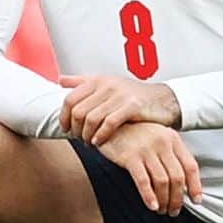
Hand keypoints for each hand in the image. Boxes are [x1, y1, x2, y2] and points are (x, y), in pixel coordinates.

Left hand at [60, 74, 181, 144]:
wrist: (162, 100)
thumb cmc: (132, 95)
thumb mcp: (107, 83)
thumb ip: (82, 81)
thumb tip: (60, 80)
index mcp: (98, 80)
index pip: (70, 99)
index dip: (64, 117)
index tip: (66, 129)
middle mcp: (107, 85)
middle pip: (78, 111)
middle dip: (75, 129)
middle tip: (79, 138)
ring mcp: (119, 95)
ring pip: (91, 119)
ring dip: (87, 135)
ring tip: (89, 142)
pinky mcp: (132, 106)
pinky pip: (109, 124)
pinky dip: (100, 136)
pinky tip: (99, 142)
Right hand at [97, 122, 201, 215]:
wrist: (109, 125)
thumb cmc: (135, 136)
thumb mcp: (158, 138)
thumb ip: (171, 155)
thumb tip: (184, 184)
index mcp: (172, 138)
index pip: (190, 166)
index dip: (195, 185)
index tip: (196, 200)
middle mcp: (162, 142)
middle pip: (177, 177)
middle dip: (177, 198)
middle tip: (174, 211)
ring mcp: (146, 149)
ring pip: (162, 181)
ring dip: (164, 200)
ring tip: (161, 210)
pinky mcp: (130, 156)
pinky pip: (143, 181)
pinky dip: (149, 196)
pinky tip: (151, 206)